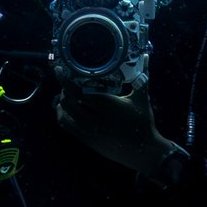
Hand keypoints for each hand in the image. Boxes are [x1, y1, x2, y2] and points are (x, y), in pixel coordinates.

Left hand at [54, 81, 181, 174]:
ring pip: (65, 112)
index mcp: (106, 104)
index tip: (60, 70)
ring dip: (63, 100)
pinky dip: (62, 114)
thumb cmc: (143, 123)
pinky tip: (65, 108)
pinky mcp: (86, 140)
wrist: (142, 151)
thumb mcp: (142, 99)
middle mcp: (94, 117)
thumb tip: (146, 55)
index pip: (78, 90)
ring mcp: (88, 130)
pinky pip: (66, 125)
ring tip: (67, 93)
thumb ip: (143, 76)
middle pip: (68, 100)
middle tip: (68, 80)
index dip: (65, 80)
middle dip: (65, 88)